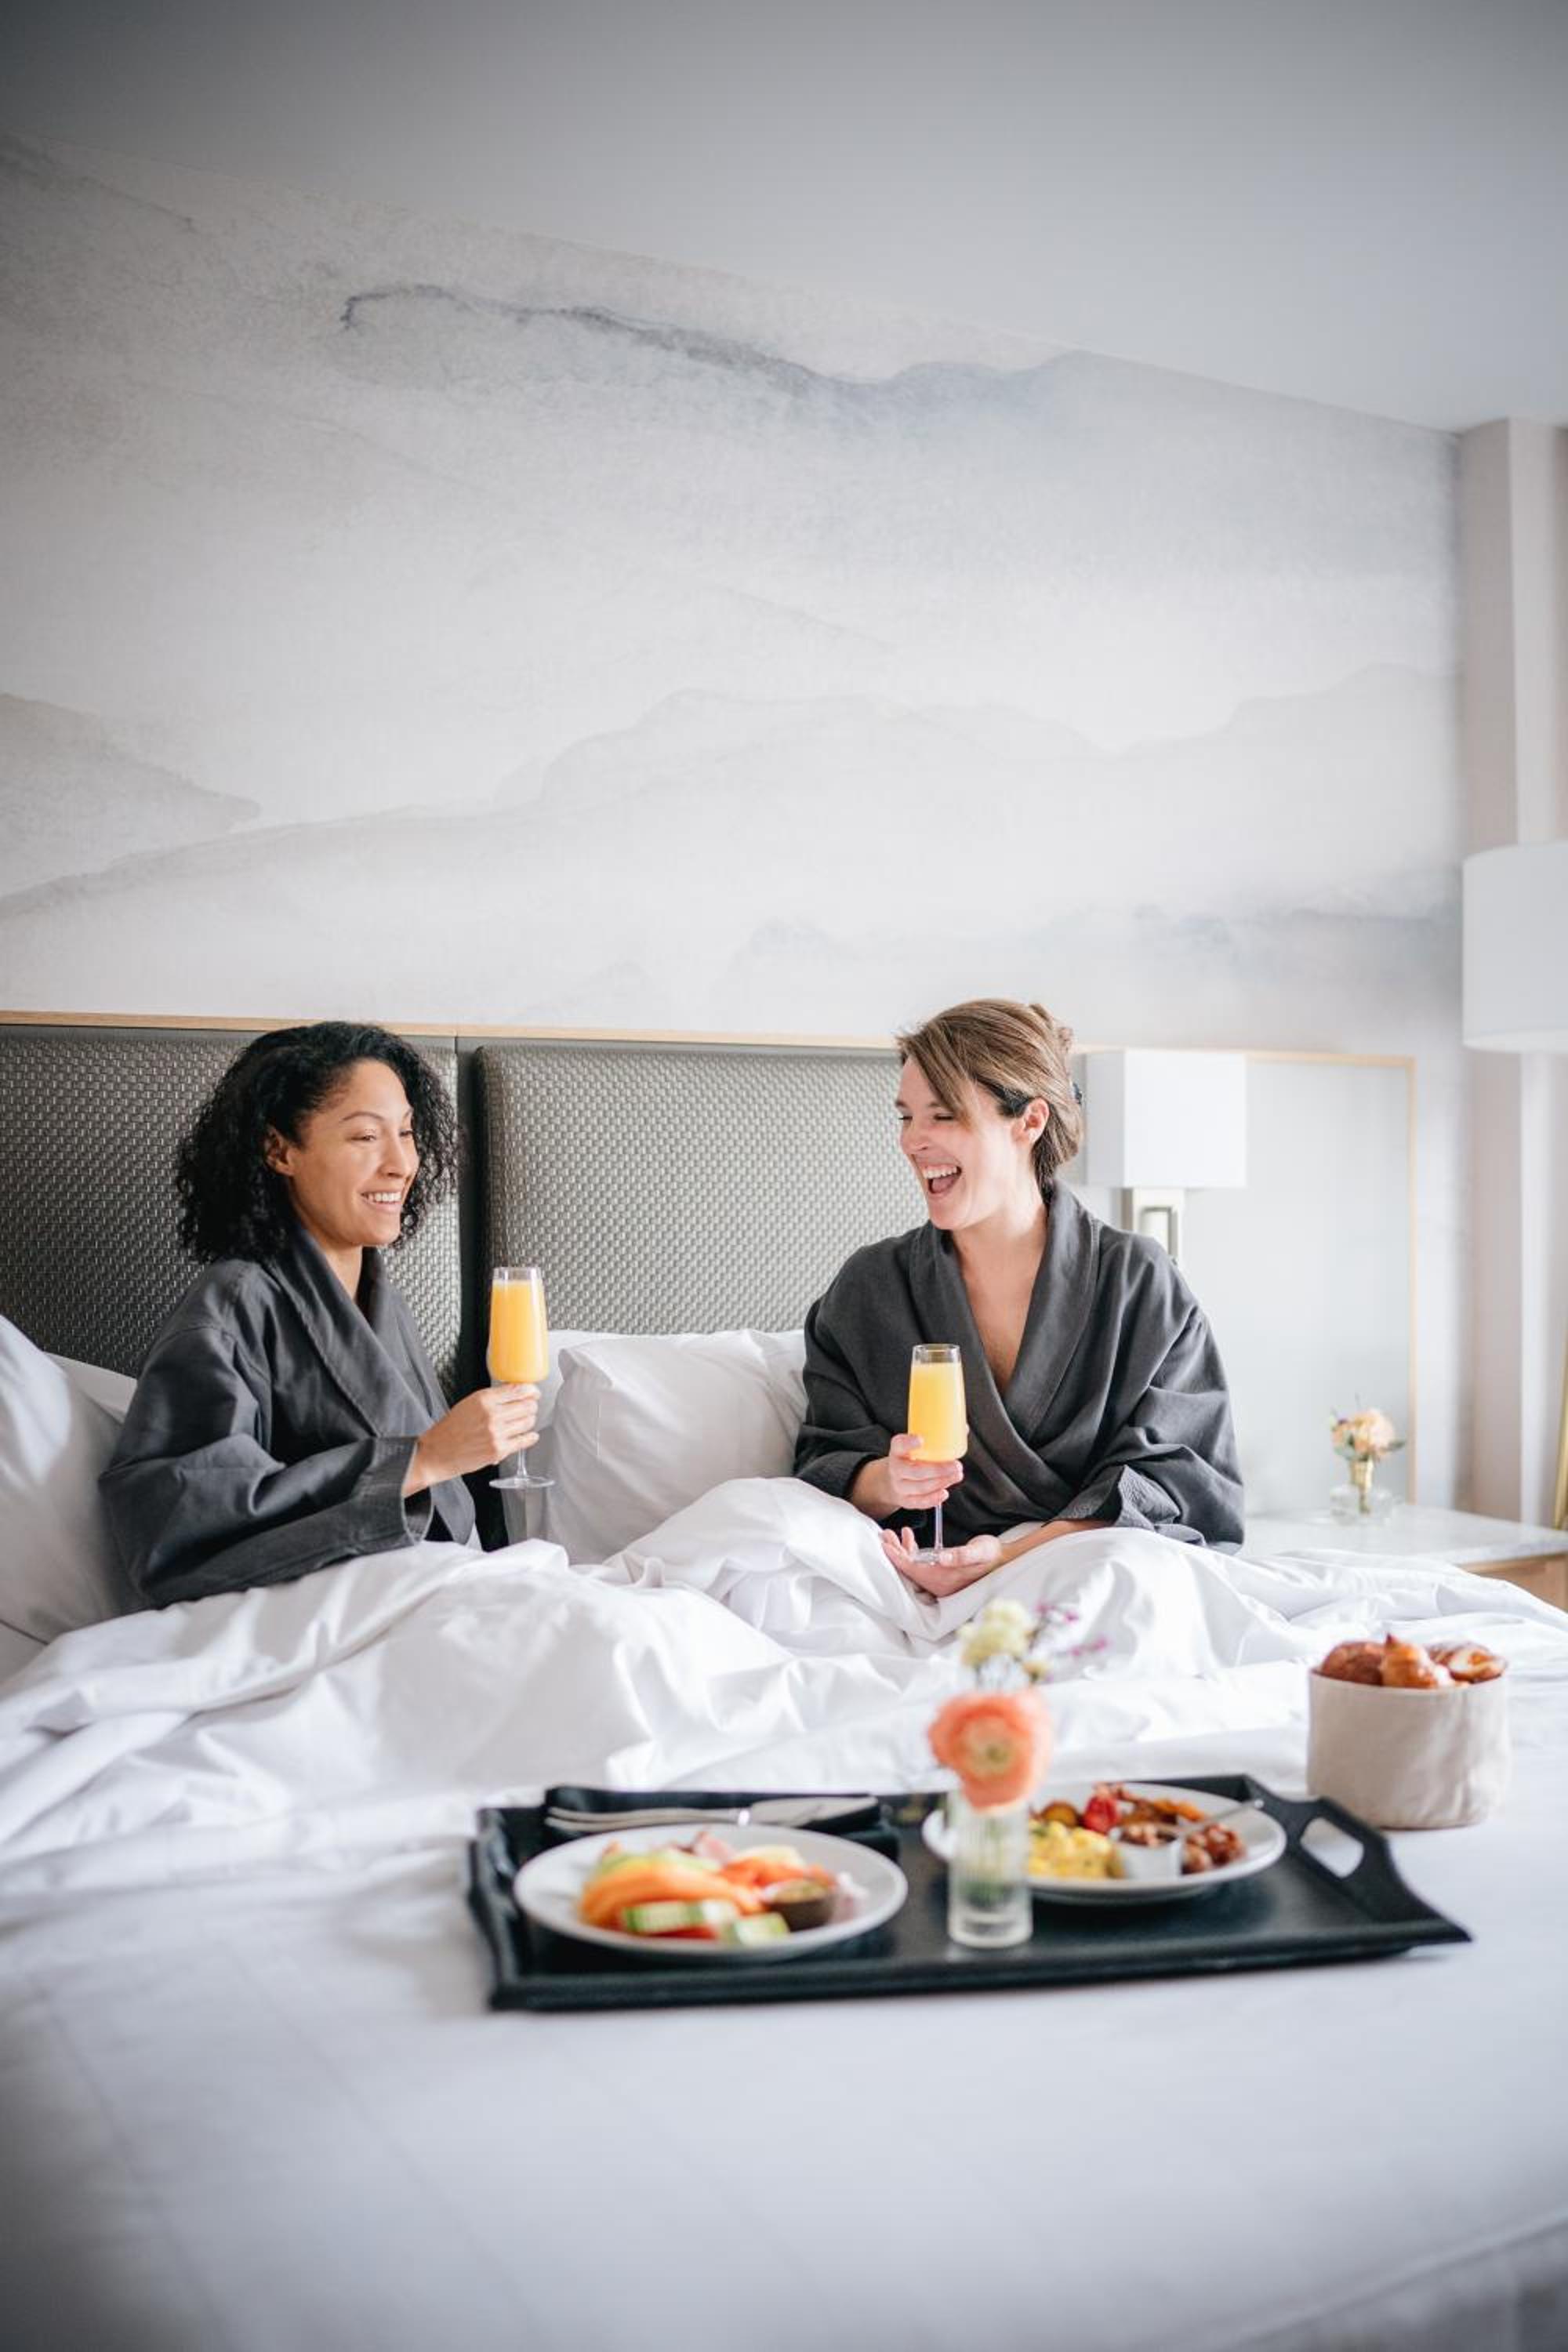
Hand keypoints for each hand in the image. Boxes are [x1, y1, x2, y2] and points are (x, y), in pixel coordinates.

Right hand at [404, 1384, 539, 1494]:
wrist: (437, 1453)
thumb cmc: (450, 1429)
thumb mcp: (468, 1403)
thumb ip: (492, 1398)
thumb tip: (514, 1393)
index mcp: (483, 1399)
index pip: (517, 1390)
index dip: (530, 1390)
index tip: (533, 1392)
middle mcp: (492, 1415)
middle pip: (527, 1405)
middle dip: (531, 1406)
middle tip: (530, 1407)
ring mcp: (496, 1433)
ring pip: (528, 1422)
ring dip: (529, 1420)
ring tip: (526, 1421)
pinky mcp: (499, 1450)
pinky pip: (524, 1440)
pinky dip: (530, 1437)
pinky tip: (530, 1435)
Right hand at [853, 1432, 964, 1520]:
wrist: (893, 1479)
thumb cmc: (911, 1459)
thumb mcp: (915, 1446)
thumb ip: (935, 1438)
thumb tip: (964, 1429)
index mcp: (897, 1451)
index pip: (899, 1445)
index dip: (908, 1442)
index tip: (921, 1439)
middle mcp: (896, 1468)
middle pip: (915, 1471)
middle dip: (938, 1470)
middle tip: (956, 1465)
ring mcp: (899, 1486)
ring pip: (920, 1487)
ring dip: (941, 1482)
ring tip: (957, 1475)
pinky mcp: (906, 1500)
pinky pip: (919, 1502)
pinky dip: (933, 1498)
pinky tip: (944, 1492)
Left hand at [880, 1525, 1003, 1596]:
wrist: (1003, 1559)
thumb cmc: (991, 1555)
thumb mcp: (979, 1552)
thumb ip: (961, 1556)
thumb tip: (942, 1559)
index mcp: (945, 1580)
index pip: (914, 1570)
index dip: (898, 1558)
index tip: (885, 1546)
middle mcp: (939, 1584)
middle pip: (909, 1569)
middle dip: (896, 1552)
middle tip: (884, 1535)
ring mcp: (939, 1579)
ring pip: (913, 1566)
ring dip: (903, 1550)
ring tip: (892, 1533)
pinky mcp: (941, 1573)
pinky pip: (921, 1563)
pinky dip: (913, 1551)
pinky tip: (909, 1536)